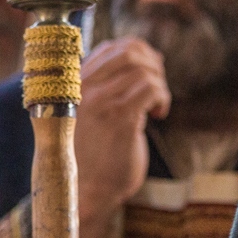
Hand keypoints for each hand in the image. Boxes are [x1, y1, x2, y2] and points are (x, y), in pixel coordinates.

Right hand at [75, 37, 170, 237]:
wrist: (87, 190)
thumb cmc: (92, 154)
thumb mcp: (90, 113)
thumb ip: (102, 87)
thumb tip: (142, 57)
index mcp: (74, 85)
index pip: (110, 46)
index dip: (137, 53)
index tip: (148, 74)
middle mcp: (83, 88)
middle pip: (128, 51)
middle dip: (152, 64)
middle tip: (157, 87)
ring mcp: (100, 102)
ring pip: (142, 68)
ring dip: (159, 84)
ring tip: (156, 106)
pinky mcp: (119, 118)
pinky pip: (151, 89)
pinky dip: (162, 97)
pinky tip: (157, 116)